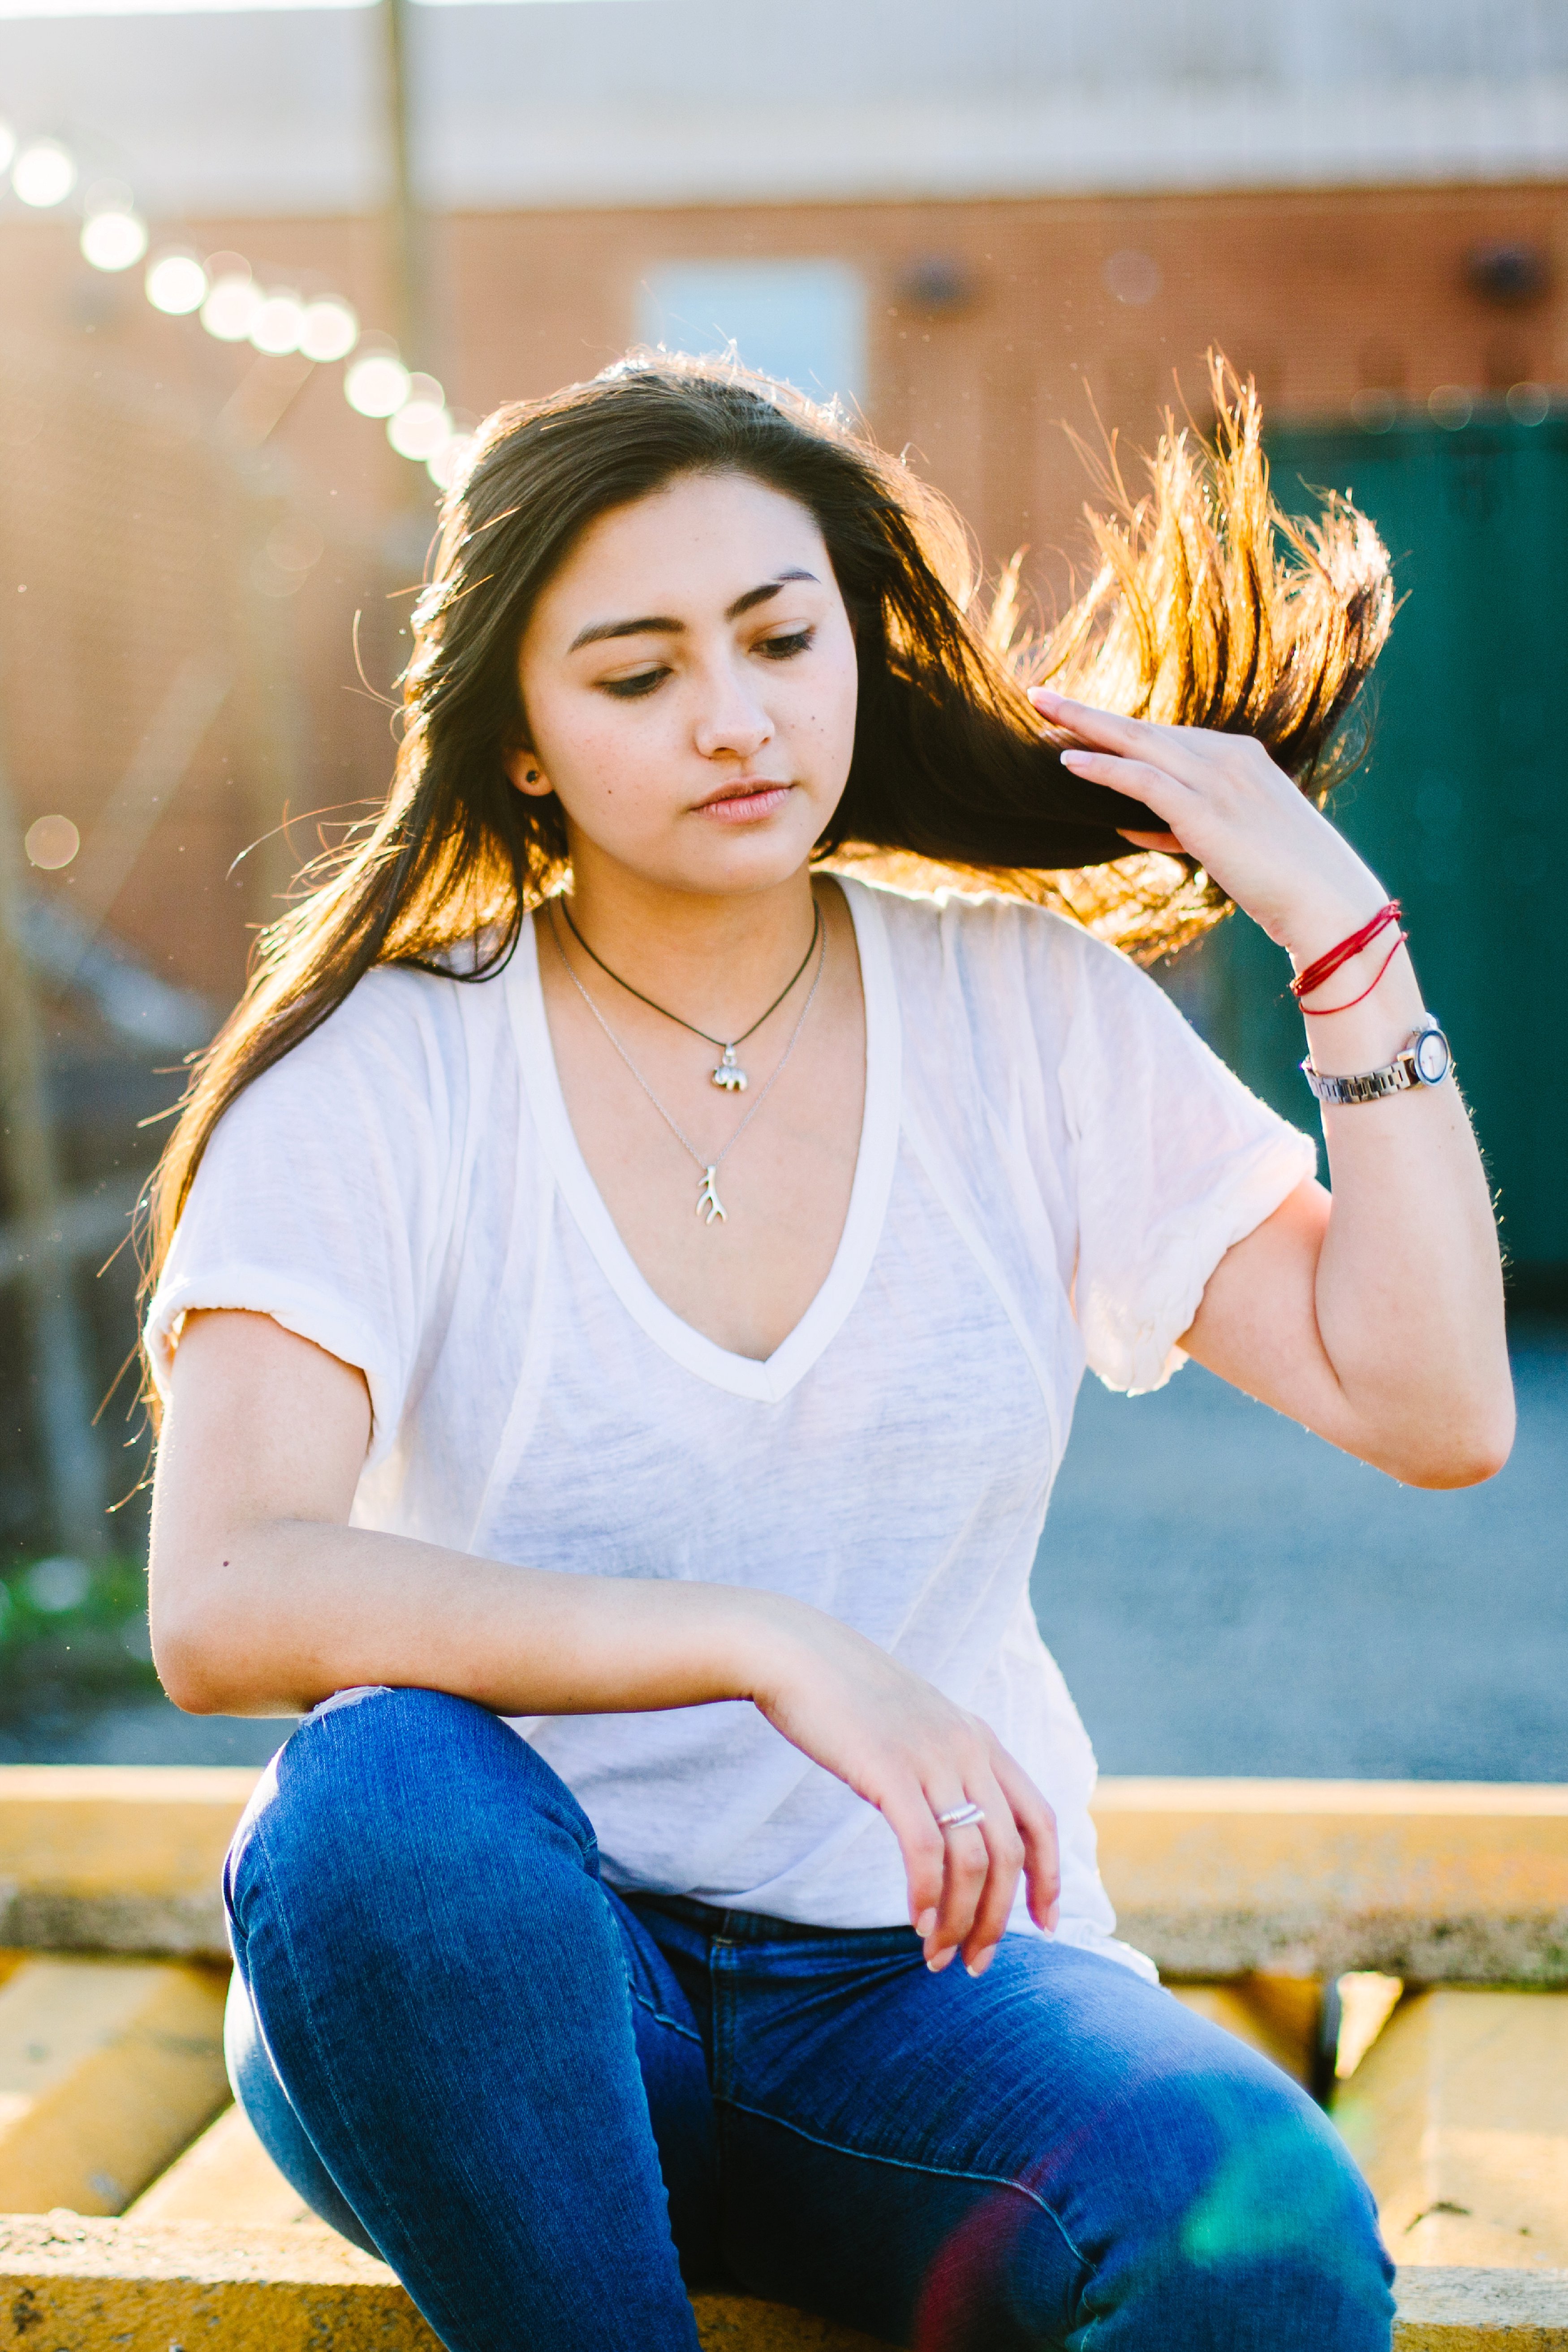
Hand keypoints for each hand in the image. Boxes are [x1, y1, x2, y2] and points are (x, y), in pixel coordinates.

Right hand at [745, 1601, 1058, 1975]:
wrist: (796, 1654)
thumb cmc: (848, 1697)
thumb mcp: (916, 1726)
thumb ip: (944, 1765)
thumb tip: (954, 1820)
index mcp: (980, 1739)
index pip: (1040, 1820)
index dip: (1048, 1879)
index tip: (1046, 1927)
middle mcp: (968, 1749)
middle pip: (1009, 1853)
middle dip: (998, 1919)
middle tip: (975, 1963)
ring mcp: (931, 1759)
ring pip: (972, 1860)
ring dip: (960, 1920)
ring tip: (936, 1956)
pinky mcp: (890, 1772)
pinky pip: (924, 1849)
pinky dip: (928, 1896)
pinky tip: (917, 1923)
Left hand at [1030, 687, 1387, 962]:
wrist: (1329, 903)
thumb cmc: (1286, 882)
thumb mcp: (1232, 843)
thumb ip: (1183, 827)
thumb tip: (1133, 827)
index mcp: (1239, 759)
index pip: (1163, 738)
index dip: (1114, 730)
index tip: (1072, 721)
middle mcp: (1227, 758)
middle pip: (1141, 728)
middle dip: (1086, 713)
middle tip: (1038, 697)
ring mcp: (1216, 781)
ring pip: (1135, 742)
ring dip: (1081, 727)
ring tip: (1037, 715)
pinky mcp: (1204, 811)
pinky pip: (1141, 779)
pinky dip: (1102, 768)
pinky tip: (1066, 762)